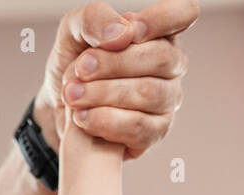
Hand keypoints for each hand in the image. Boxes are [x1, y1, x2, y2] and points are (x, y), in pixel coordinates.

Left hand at [34, 0, 195, 159]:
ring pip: (149, 93)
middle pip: (161, 57)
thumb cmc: (75, 66)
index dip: (162, 19)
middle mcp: (170, 65)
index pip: (184, 13)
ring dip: (103, 93)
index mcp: (157, 32)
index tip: (130, 31)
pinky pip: (139, 127)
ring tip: (73, 95)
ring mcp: (167, 100)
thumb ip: (95, 19)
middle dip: (114, 63)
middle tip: (81, 69)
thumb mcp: (73, 31)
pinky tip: (82, 118)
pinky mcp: (155, 132)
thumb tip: (123, 33)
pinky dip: (105, 121)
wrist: (59, 110)